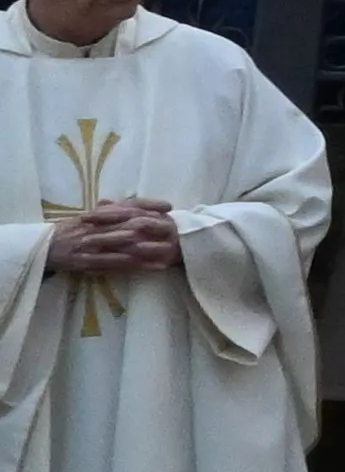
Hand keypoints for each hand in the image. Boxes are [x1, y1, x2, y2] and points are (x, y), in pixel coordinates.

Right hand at [51, 198, 177, 275]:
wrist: (42, 247)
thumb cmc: (68, 231)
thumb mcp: (88, 218)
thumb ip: (108, 211)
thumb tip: (130, 203)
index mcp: (99, 214)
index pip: (127, 205)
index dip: (148, 204)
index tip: (169, 206)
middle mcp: (98, 226)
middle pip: (130, 223)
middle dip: (154, 226)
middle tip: (176, 229)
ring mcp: (94, 244)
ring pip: (126, 243)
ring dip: (151, 247)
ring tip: (172, 250)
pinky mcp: (90, 261)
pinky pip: (117, 263)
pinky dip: (138, 265)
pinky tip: (155, 267)